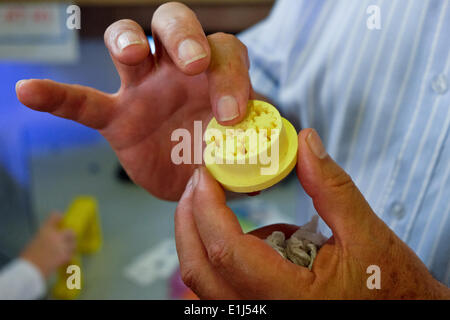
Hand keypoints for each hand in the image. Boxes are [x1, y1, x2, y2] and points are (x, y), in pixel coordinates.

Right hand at [16, 2, 252, 200]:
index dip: (231, 78)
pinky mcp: (114, 115)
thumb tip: (271, 168)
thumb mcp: (241, 156)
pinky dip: (57, 96)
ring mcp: (142, 88)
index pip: (225, 55)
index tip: (231, 117)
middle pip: (176, 24)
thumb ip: (255, 156)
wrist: (186, 178)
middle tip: (191, 64)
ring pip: (129, 40)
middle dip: (184, 36)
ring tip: (130, 55)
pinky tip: (28, 90)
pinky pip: (82, 100)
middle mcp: (177, 69)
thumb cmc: (217, 157)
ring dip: (127, 39)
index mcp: (215, 76)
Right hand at [21, 214, 75, 278]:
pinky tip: (65, 257)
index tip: (61, 218)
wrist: (30, 270)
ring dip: (71, 246)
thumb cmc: (28, 257)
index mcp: (45, 230)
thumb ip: (44, 238)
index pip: (55, 217)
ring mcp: (62, 246)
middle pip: (70, 231)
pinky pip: (71, 253)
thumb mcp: (34, 242)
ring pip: (73, 243)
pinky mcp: (65, 256)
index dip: (59, 217)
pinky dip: (69, 255)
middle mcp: (56, 236)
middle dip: (70, 235)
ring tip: (67, 249)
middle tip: (68, 239)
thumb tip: (50, 240)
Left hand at [175, 128, 449, 298]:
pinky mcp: (261, 313)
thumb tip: (306, 141)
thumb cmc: (391, 286)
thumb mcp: (366, 233)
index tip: (206, 173)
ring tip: (228, 203)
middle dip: (190, 219)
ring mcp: (259, 317)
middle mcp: (265, 314)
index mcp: (291, 298)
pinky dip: (221, 255)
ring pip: (203, 282)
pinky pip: (221, 288)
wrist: (401, 316)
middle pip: (199, 270)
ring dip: (202, 236)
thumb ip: (331, 187)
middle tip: (200, 182)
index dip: (208, 207)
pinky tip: (256, 239)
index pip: (227, 251)